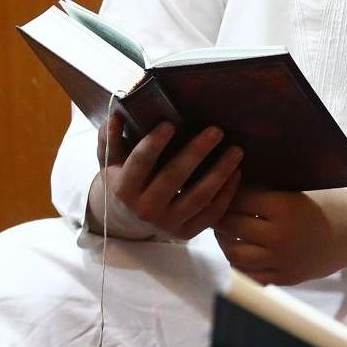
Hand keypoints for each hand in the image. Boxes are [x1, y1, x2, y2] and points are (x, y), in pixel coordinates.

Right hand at [91, 116, 242, 239]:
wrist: (128, 220)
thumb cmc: (122, 180)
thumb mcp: (110, 161)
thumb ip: (110, 138)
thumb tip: (116, 114)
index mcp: (123, 189)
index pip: (139, 163)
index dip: (154, 144)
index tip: (170, 123)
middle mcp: (144, 209)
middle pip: (173, 178)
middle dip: (196, 153)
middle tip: (216, 131)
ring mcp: (166, 224)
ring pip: (198, 197)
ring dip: (220, 173)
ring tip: (236, 151)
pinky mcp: (185, 233)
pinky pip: (211, 214)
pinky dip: (226, 194)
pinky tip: (236, 173)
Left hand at [214, 186, 346, 284]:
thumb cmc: (328, 204)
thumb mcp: (298, 190)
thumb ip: (265, 191)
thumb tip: (228, 184)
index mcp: (284, 208)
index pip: (239, 199)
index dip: (228, 191)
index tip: (224, 187)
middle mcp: (280, 236)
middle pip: (231, 226)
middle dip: (220, 215)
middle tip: (217, 208)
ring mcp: (282, 261)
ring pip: (234, 253)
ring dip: (225, 240)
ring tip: (226, 230)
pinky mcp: (285, 278)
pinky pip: (249, 274)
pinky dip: (239, 262)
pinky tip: (241, 249)